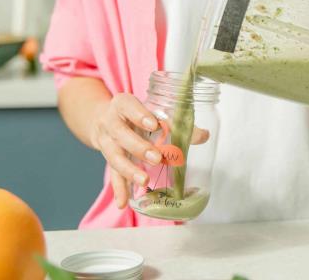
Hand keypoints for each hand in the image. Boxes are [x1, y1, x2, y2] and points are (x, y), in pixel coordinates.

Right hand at [89, 93, 209, 208]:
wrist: (104, 120)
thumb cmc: (136, 114)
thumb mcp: (152, 111)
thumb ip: (176, 122)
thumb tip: (203, 136)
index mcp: (122, 104)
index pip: (128, 106)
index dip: (139, 115)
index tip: (154, 124)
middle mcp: (110, 122)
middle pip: (120, 134)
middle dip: (138, 147)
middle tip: (156, 158)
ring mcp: (106, 142)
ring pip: (114, 157)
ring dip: (129, 171)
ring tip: (144, 181)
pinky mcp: (107, 159)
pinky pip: (112, 175)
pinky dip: (119, 190)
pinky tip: (123, 203)